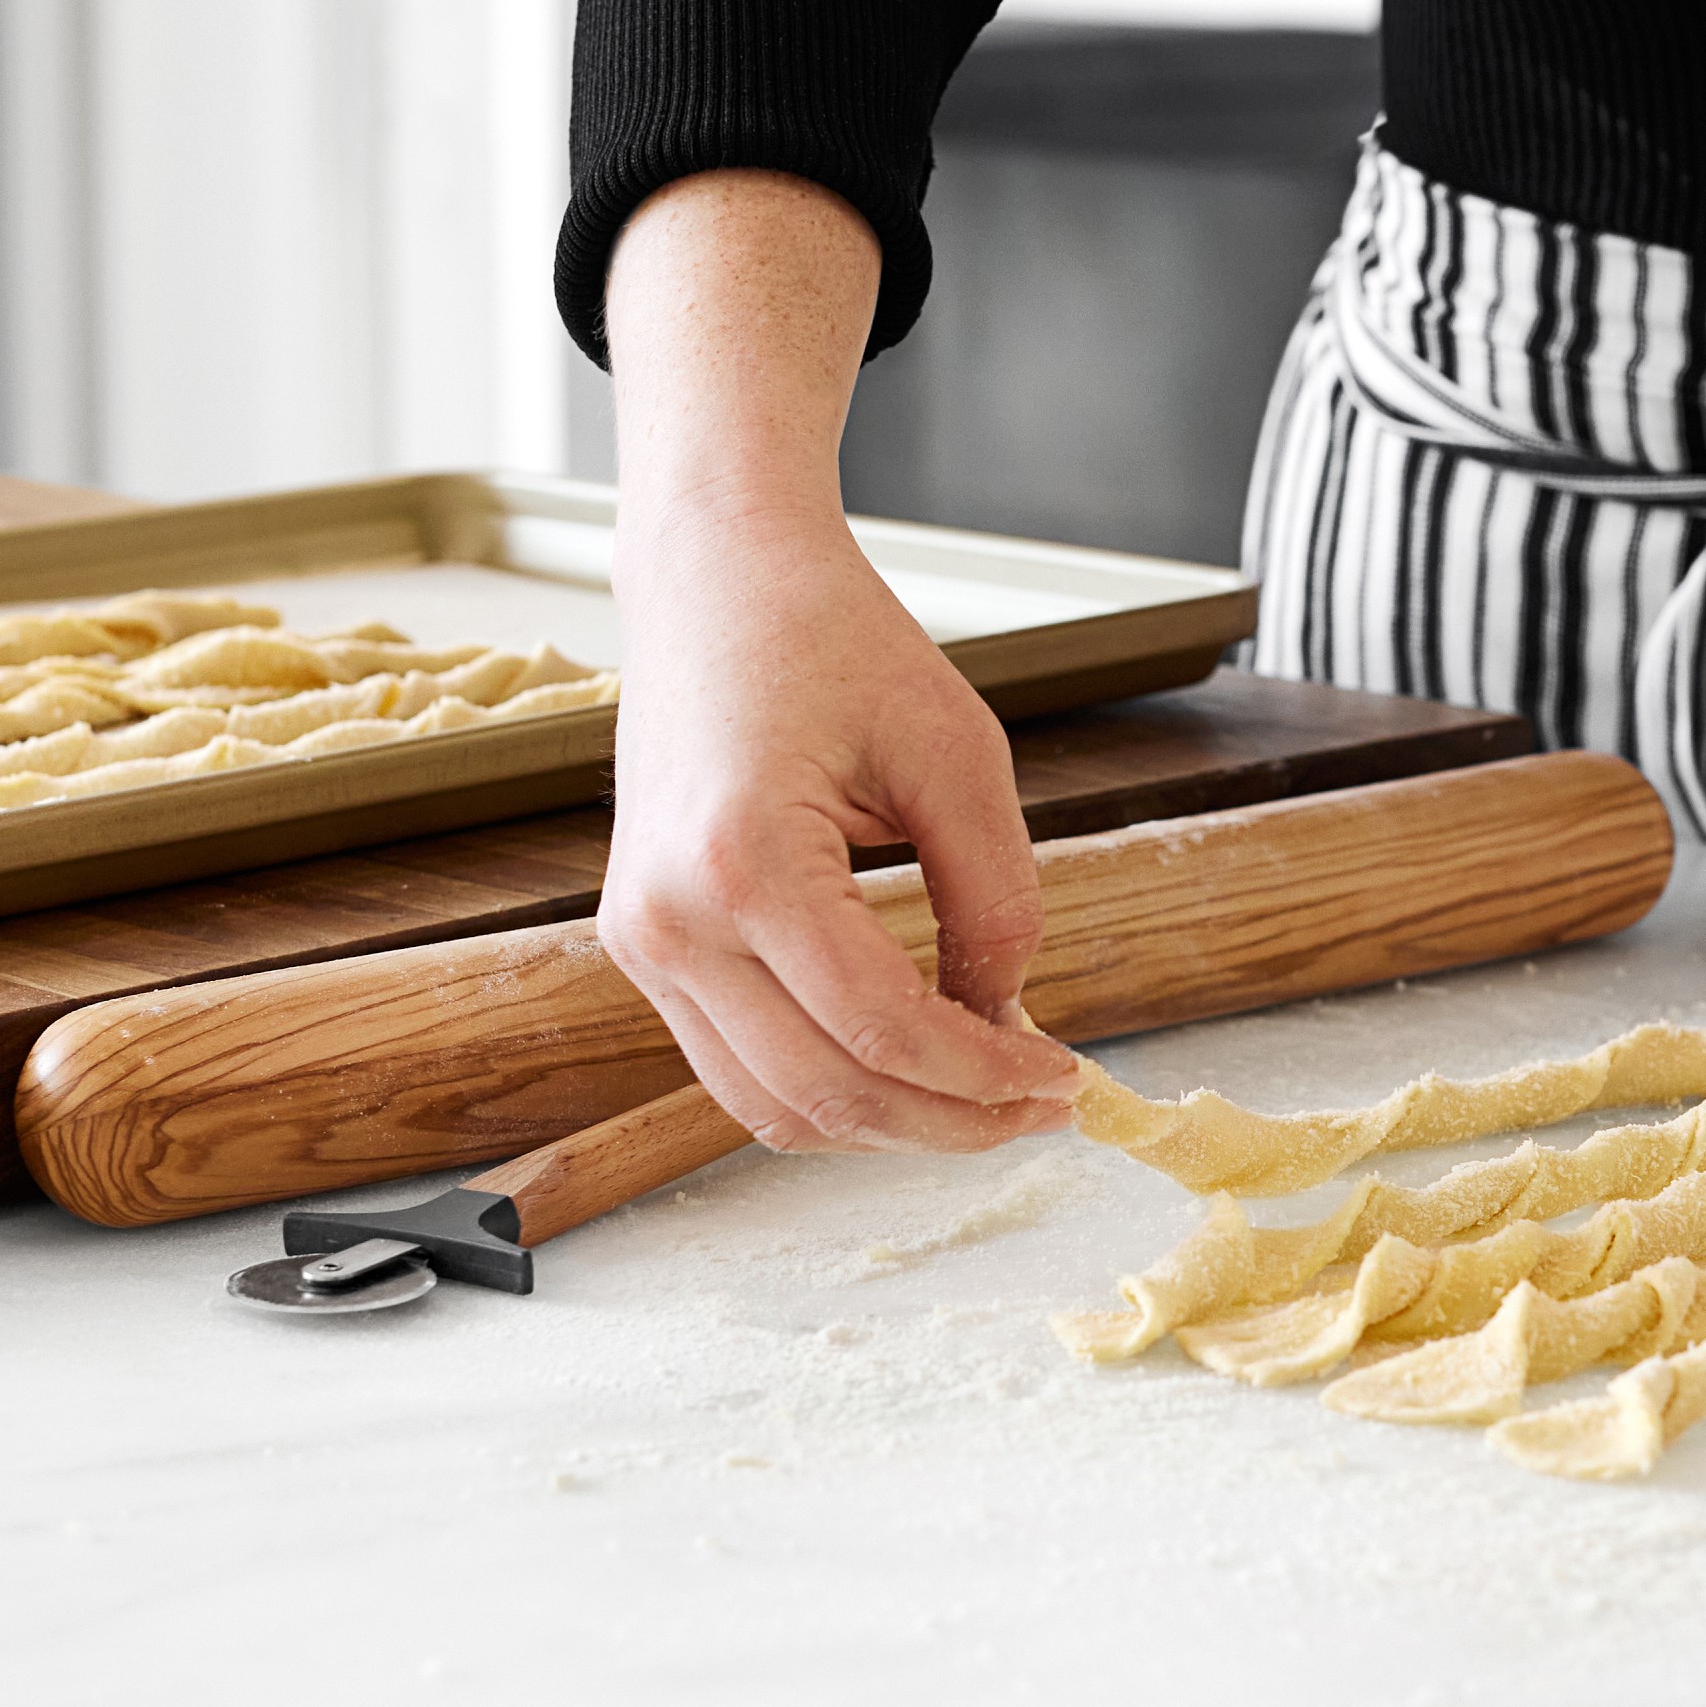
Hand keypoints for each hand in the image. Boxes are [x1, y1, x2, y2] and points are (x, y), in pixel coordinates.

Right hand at [598, 167, 1077, 1149]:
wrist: (715, 584)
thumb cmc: (831, 640)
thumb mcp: (955, 755)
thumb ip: (994, 900)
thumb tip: (1006, 1020)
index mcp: (743, 860)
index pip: (882, 1027)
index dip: (986, 1073)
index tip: (1063, 1079)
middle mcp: (670, 920)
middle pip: (825, 1093)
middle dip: (947, 1120)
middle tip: (1036, 1105)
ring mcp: (642, 942)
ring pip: (772, 1108)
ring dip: (886, 1123)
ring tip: (980, 1096)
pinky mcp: (643, 946)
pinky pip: (738, 1068)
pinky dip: (829, 1087)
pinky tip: (907, 1063)